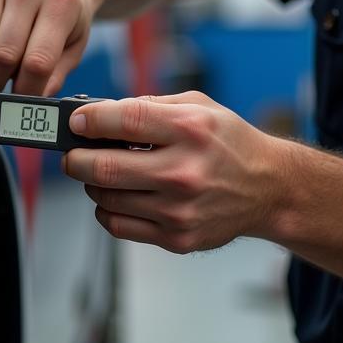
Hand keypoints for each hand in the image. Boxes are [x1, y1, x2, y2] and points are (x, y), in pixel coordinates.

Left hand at [63, 92, 288, 252]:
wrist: (269, 188)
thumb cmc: (228, 142)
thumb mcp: (197, 105)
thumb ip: (148, 106)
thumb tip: (98, 113)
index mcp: (189, 129)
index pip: (122, 120)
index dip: (88, 120)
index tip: (76, 122)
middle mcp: (184, 171)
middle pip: (104, 168)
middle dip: (76, 159)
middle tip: (74, 154)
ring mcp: (179, 210)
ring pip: (106, 199)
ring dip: (92, 184)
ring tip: (101, 173)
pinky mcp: (178, 237)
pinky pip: (119, 226)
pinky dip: (106, 210)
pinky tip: (116, 196)